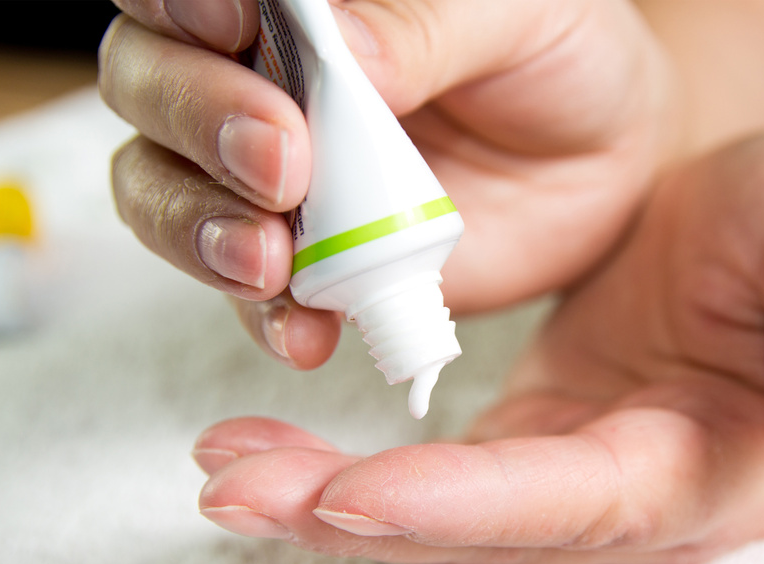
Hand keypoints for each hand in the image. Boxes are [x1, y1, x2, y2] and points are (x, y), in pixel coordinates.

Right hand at [100, 0, 675, 367]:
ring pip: (168, 195)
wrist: (609, 165)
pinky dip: (265, 317)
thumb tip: (335, 47)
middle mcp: (263, 85)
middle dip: (200, 125)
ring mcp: (278, 184)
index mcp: (302, 4)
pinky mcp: (313, 266)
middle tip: (281, 161)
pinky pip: (251, 297)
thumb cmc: (560, 61)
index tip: (234, 28)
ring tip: (270, 261)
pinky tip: (307, 330)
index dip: (184, 7)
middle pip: (154, 89)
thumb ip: (421, 24)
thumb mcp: (513, 17)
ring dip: (202, 231)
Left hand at [194, 125, 763, 563]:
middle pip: (485, 530)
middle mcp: (640, 499)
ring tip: (224, 469)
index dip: (466, 506)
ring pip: (444, 516)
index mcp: (715, 467)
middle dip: (357, 518)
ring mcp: (582, 480)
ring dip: (328, 501)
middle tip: (234, 487)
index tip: (351, 494)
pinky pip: (432, 477)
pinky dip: (346, 468)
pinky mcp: (540, 447)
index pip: (576, 505)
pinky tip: (268, 443)